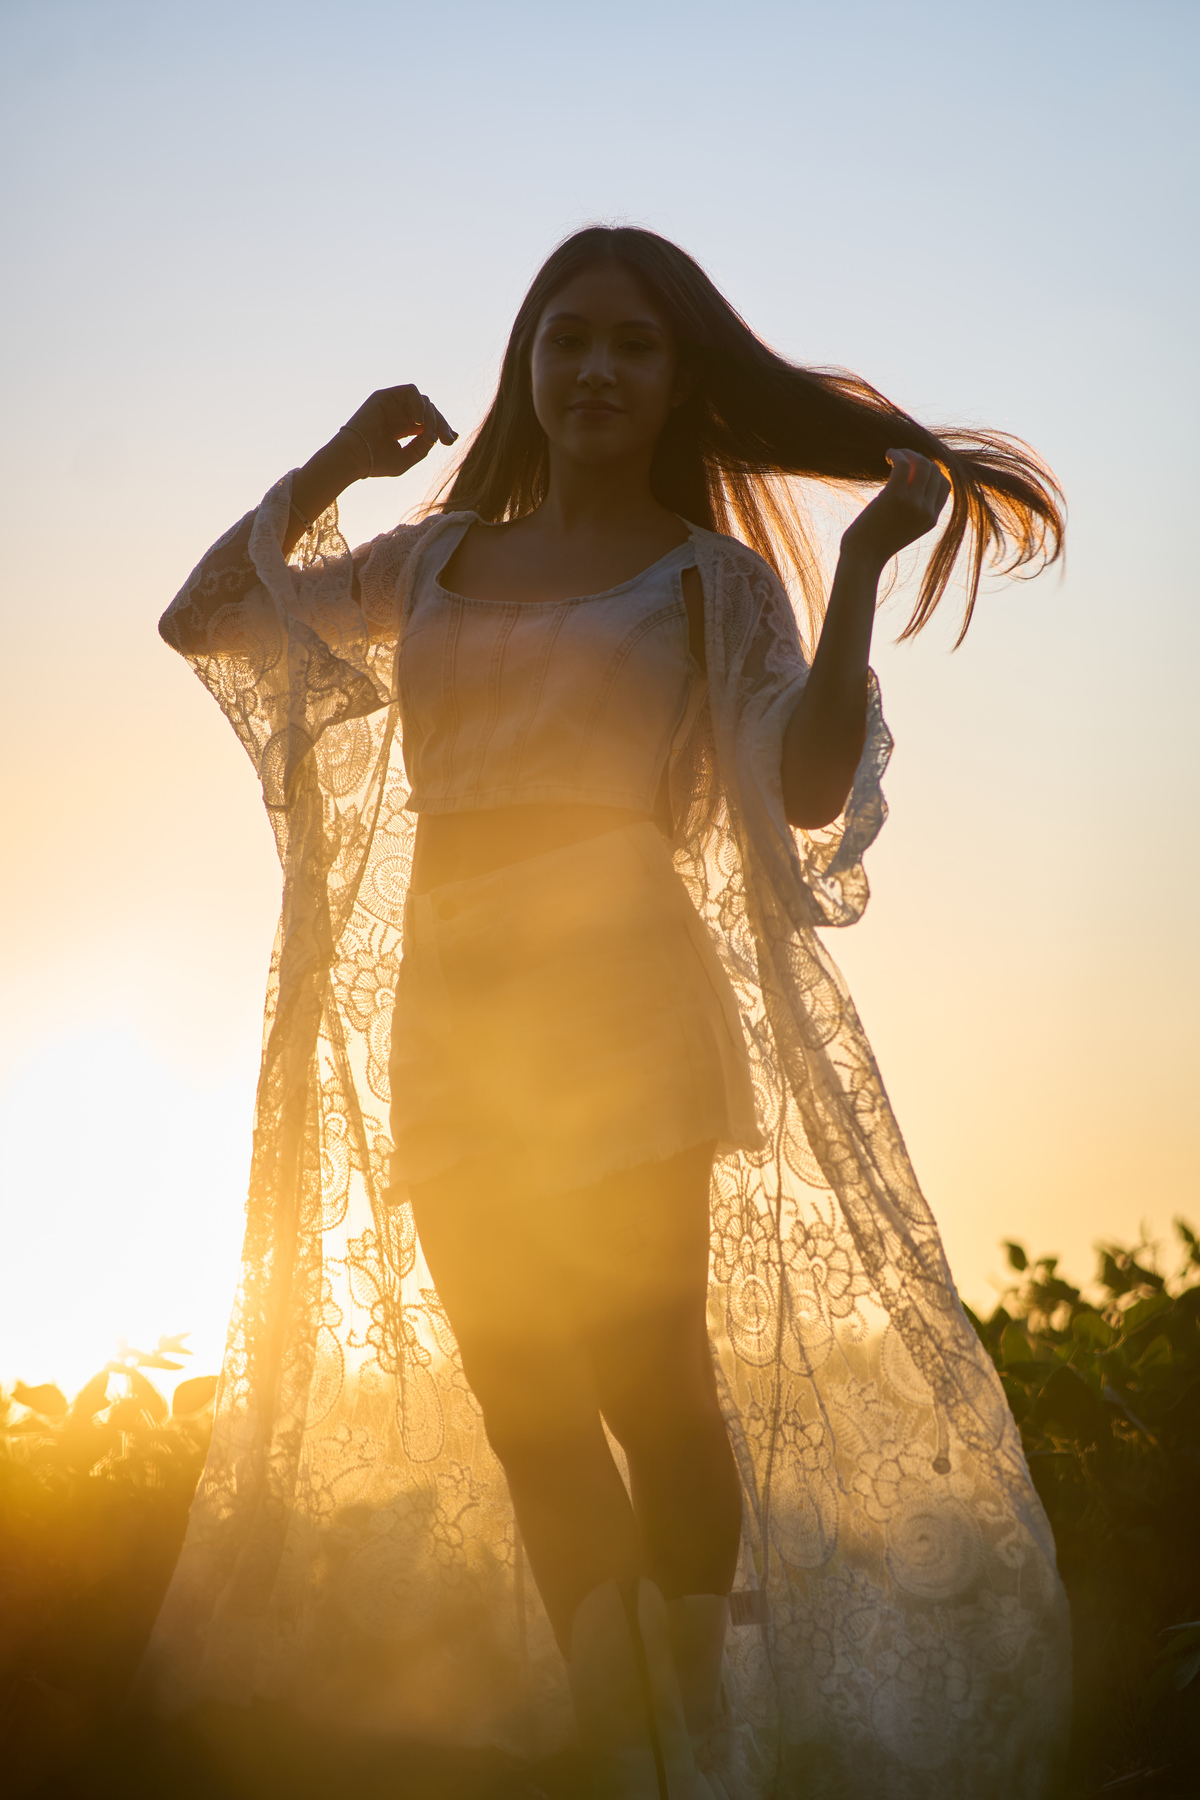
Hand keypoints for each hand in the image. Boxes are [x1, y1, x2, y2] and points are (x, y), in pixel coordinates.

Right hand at [338, 384, 457, 478]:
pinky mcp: (386, 396)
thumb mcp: (407, 458)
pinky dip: (418, 404)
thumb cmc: (377, 462)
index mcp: (404, 428)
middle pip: (430, 411)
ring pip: (423, 401)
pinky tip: (418, 422)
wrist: (355, 457)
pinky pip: (411, 391)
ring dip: (431, 417)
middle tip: (446, 440)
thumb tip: (436, 435)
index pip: (430, 422)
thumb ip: (423, 446)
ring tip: (428, 436)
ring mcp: (393, 404)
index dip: (443, 428)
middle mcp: (400, 414)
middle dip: (441, 424)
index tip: (451, 440)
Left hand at [842, 449, 950, 566]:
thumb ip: (912, 510)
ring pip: (922, 464)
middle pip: (935, 471)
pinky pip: (904, 464)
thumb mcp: (903, 528)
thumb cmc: (875, 544)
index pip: (944, 485)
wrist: (862, 559)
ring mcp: (913, 503)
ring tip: (893, 454)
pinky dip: (897, 454)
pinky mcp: (895, 496)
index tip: (914, 468)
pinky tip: (888, 455)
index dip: (931, 471)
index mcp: (931, 520)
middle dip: (920, 459)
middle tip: (901, 458)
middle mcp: (926, 511)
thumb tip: (908, 480)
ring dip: (908, 453)